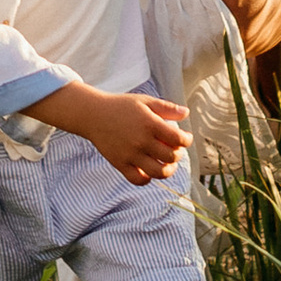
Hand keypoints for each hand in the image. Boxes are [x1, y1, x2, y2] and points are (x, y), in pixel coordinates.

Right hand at [37, 84, 190, 183]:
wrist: (93, 114)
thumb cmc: (121, 106)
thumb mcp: (145, 101)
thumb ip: (166, 108)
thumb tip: (186, 113)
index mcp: (150, 123)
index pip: (178, 140)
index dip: (186, 140)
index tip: (185, 138)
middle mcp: (141, 141)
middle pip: (171, 157)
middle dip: (178, 154)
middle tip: (175, 149)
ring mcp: (130, 155)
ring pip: (158, 172)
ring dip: (168, 170)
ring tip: (167, 164)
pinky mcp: (120, 164)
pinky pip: (138, 179)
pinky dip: (147, 178)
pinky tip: (149, 170)